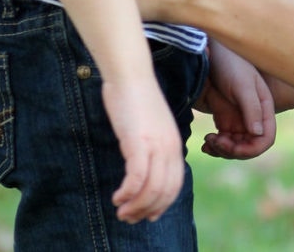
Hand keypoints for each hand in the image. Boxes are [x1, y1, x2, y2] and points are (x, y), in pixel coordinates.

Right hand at [102, 75, 183, 222]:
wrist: (131, 75)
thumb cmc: (136, 97)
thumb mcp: (150, 126)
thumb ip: (151, 145)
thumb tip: (143, 164)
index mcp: (175, 144)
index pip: (175, 184)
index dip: (162, 204)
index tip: (148, 215)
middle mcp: (170, 147)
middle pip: (165, 192)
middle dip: (147, 210)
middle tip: (129, 218)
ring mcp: (156, 145)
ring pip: (152, 190)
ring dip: (136, 206)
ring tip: (122, 212)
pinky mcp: (139, 142)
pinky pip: (137, 178)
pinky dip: (128, 193)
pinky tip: (117, 197)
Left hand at [196, 41, 276, 159]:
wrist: (209, 54)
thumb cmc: (230, 63)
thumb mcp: (242, 85)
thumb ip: (251, 108)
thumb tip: (258, 134)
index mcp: (263, 108)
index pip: (266, 138)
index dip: (252, 149)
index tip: (232, 147)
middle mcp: (253, 116)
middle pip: (249, 146)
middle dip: (233, 150)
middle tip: (215, 141)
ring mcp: (238, 118)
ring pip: (235, 146)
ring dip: (222, 149)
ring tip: (208, 140)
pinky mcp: (223, 118)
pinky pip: (223, 140)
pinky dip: (215, 146)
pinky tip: (205, 143)